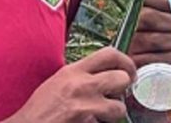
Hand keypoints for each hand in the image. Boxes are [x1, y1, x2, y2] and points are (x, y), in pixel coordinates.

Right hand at [7, 47, 135, 122]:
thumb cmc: (40, 110)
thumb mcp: (58, 82)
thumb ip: (81, 76)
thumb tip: (105, 73)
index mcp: (73, 71)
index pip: (109, 54)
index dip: (126, 62)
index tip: (130, 72)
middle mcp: (81, 86)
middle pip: (121, 79)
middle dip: (122, 90)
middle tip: (116, 96)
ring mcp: (85, 108)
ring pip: (119, 108)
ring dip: (113, 114)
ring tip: (101, 116)